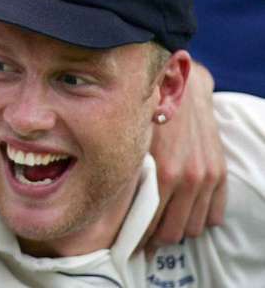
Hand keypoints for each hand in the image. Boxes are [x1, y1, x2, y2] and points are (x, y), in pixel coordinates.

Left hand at [142, 60, 226, 254]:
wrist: (180, 88)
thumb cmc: (147, 112)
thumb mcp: (131, 143)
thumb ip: (127, 174)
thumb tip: (114, 206)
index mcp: (163, 173)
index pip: (150, 222)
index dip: (137, 237)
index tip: (130, 244)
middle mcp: (188, 179)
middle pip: (173, 231)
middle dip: (155, 238)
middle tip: (143, 239)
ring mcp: (207, 177)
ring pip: (193, 226)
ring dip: (177, 229)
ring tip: (162, 226)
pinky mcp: (219, 173)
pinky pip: (214, 214)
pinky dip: (200, 218)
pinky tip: (185, 214)